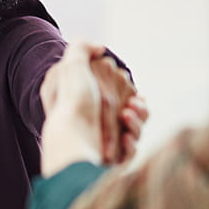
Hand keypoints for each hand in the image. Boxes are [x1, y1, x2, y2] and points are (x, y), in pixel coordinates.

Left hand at [40, 41, 146, 175]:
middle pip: (131, 110)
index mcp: (86, 102)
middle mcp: (95, 123)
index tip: (125, 83)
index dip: (124, 86)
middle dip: (137, 106)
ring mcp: (103, 142)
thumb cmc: (72, 102)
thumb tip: (99, 48)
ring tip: (127, 116)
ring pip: (135, 130)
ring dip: (137, 121)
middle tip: (131, 104)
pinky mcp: (111, 160)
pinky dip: (131, 143)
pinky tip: (125, 138)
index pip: (115, 92)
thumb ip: (82, 48)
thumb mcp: (71, 66)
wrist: (71, 141)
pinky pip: (130, 151)